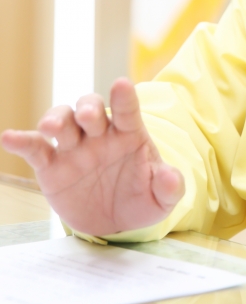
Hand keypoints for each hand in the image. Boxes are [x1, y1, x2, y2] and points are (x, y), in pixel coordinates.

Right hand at [1, 78, 183, 236]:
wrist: (116, 220)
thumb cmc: (142, 197)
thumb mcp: (162, 197)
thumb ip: (169, 186)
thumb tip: (172, 179)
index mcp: (129, 133)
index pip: (127, 110)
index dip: (124, 97)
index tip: (122, 84)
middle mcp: (100, 133)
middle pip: (90, 109)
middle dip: (88, 108)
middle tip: (88, 116)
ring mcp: (74, 147)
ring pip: (63, 121)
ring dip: (57, 119)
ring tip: (51, 127)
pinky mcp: (52, 166)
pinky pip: (36, 149)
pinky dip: (22, 141)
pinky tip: (10, 137)